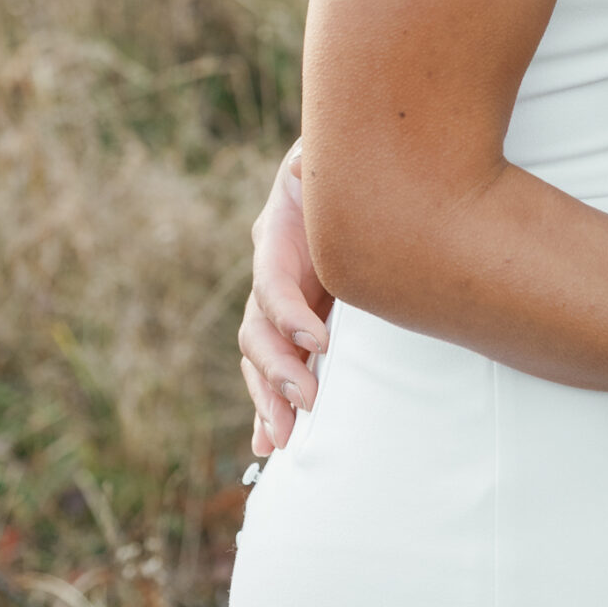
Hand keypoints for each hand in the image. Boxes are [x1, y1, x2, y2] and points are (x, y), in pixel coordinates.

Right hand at [238, 142, 329, 454]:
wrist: (351, 185)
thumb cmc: (345, 171)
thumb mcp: (329, 159)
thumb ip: (315, 164)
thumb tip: (304, 161)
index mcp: (277, 239)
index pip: (271, 285)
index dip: (288, 316)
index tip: (319, 341)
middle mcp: (268, 277)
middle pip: (257, 333)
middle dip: (277, 371)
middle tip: (308, 399)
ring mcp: (275, 308)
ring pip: (259, 362)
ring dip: (267, 402)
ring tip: (281, 439)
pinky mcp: (290, 331)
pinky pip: (270, 376)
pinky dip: (265, 412)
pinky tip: (265, 447)